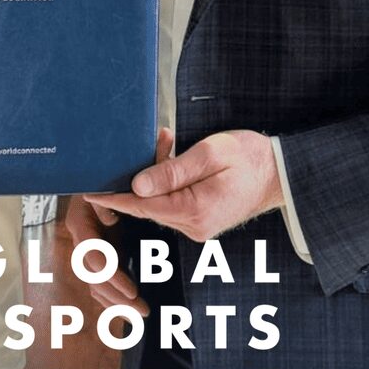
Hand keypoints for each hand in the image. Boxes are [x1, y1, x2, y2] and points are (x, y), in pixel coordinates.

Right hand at [65, 128, 174, 316]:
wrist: (123, 178)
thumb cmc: (131, 168)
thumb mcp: (144, 161)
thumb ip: (156, 152)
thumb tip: (163, 137)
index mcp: (86, 207)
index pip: (86, 238)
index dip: (102, 257)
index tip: (122, 274)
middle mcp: (85, 228)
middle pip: (88, 266)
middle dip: (110, 286)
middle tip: (134, 300)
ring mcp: (91, 244)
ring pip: (93, 280)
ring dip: (113, 299)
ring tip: (138, 311)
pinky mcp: (102, 255)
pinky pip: (101, 284)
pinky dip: (113, 299)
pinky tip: (131, 312)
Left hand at [88, 128, 281, 242]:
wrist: (279, 173)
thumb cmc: (249, 158)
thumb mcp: (210, 155)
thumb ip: (172, 170)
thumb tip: (137, 185)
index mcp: (195, 211)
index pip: (142, 206)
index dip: (114, 197)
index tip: (89, 192)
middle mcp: (193, 226)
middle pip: (148, 204)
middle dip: (138, 176)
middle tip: (149, 142)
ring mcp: (197, 227)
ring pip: (159, 202)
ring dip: (155, 175)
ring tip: (166, 141)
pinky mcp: (200, 221)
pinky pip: (173, 202)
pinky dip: (167, 182)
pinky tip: (173, 155)